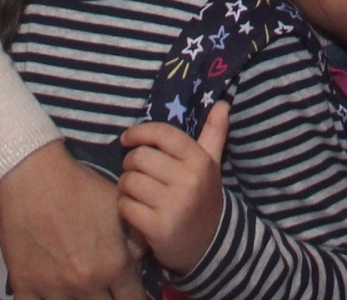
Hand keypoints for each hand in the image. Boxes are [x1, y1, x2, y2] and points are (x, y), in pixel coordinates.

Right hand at [0, 141, 146, 299]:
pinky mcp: (25, 286)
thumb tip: (141, 261)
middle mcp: (87, 282)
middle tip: (105, 290)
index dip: (135, 298)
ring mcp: (54, 288)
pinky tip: (53, 293)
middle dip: (109, 299)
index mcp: (114, 265)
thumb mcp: (118, 208)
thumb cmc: (79, 187)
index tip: (131, 294)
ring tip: (81, 290)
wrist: (33, 177)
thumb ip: (134, 240)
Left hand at [118, 103, 230, 277]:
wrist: (209, 244)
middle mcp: (188, 181)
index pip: (163, 134)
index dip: (139, 132)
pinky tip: (134, 209)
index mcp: (199, 161)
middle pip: (140, 157)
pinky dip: (124, 206)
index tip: (127, 139)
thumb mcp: (211, 165)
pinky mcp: (158, 228)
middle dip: (130, 163)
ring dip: (125, 186)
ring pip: (129, 181)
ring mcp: (173, 206)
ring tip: (134, 190)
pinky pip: (125, 206)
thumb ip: (214, 133)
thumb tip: (223, 103)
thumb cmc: (202, 197)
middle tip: (135, 171)